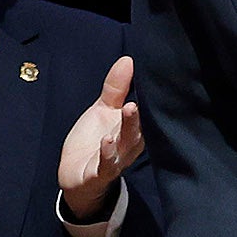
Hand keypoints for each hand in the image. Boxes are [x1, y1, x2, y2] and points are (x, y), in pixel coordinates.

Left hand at [57, 56, 144, 218]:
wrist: (79, 177)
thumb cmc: (94, 141)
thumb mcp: (103, 110)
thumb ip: (117, 87)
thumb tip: (128, 59)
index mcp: (134, 128)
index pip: (146, 112)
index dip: (152, 98)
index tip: (157, 77)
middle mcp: (129, 144)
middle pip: (137, 128)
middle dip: (138, 114)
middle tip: (138, 97)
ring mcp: (116, 160)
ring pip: (125, 144)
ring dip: (128, 129)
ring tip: (129, 110)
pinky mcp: (99, 174)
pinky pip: (106, 165)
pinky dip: (107, 154)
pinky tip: (107, 140)